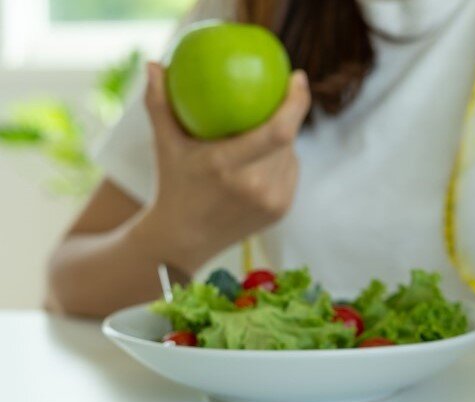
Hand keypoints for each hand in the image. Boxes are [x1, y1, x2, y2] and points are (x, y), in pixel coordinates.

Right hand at [133, 62, 311, 272]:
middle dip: (286, 113)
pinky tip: (266, 155)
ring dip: (283, 138)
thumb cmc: (172, 185)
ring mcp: (272, 202)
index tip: (297, 77)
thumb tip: (153, 64)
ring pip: (291, 155)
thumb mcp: (164, 145)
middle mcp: (255, 186)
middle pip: (287, 139)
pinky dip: (282, 160)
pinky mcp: (282, 211)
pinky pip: (290, 172)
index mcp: (228, 166)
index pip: (279, 130)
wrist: (183, 240)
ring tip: (263, 127)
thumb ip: (159, 104)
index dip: (296, 103)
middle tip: (278, 94)